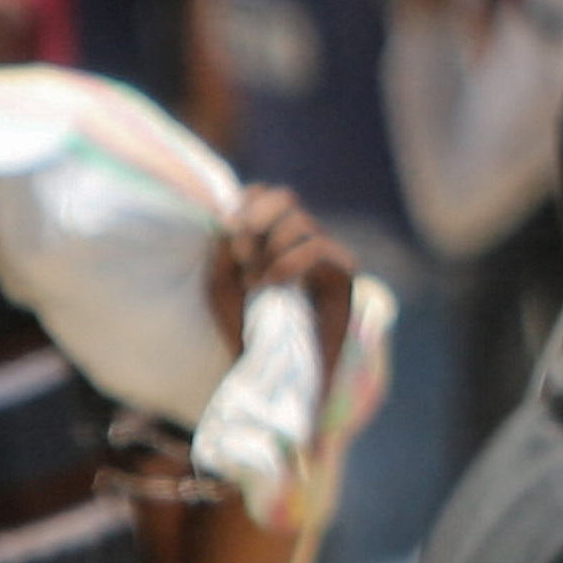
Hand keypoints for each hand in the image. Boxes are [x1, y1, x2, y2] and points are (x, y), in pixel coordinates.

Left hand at [204, 186, 359, 374]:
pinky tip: (272, 283)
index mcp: (271, 235)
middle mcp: (300, 239)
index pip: (265, 192)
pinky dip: (291, 260)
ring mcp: (325, 256)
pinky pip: (320, 248)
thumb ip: (224, 245)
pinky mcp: (342, 277)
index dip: (245, 201)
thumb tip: (232, 211)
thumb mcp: (220, 281)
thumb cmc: (242, 328)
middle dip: (256, 218)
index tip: (224, 230)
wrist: (268, 370)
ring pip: (301, 221)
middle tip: (240, 253)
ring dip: (271, 247)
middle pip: (285, 196)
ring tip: (255, 280)